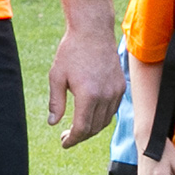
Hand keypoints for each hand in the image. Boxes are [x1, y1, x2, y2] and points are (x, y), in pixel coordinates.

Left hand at [47, 28, 122, 147]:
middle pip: (94, 128)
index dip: (72, 139)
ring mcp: (116, 91)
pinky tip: (90, 114)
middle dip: (80, 136)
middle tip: (67, 136)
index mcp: (88, 95)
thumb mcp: (56, 76)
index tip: (64, 143)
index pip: (82, 128)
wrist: (93, 31)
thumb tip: (53, 123)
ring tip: (77, 128)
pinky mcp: (121, 86)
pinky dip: (102, 117)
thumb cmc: (71, 51)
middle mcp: (105, 95)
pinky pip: (112, 109)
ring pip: (105, 121)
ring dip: (92, 128)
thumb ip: (55, 102)